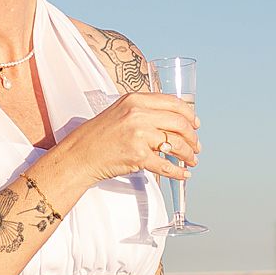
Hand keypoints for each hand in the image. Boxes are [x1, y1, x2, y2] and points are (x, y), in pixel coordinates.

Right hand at [50, 91, 199, 188]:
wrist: (79, 155)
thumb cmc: (97, 136)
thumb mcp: (119, 112)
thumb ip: (143, 111)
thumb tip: (171, 120)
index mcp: (135, 99)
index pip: (173, 102)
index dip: (189, 114)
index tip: (195, 124)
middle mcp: (138, 114)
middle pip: (179, 123)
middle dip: (192, 137)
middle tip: (196, 147)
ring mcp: (138, 135)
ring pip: (176, 144)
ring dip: (188, 154)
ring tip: (191, 161)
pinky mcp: (137, 156)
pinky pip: (166, 165)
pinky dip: (178, 172)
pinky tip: (183, 174)